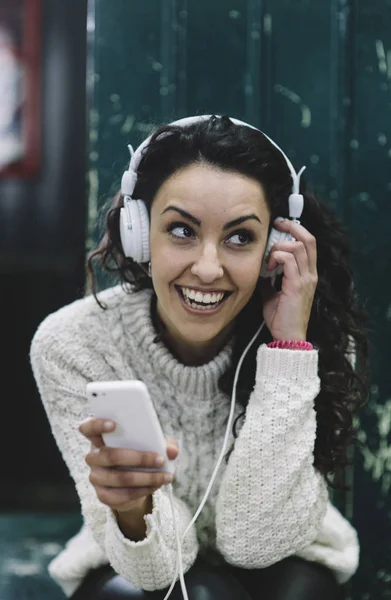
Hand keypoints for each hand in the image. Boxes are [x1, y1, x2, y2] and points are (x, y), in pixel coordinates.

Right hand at [79, 418, 178, 512]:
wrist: (134, 483)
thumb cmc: (140, 454)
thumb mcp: (151, 444)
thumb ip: (163, 442)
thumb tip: (172, 451)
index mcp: (100, 437)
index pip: (88, 427)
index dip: (97, 425)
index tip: (114, 425)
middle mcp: (93, 456)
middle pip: (110, 455)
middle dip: (139, 458)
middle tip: (161, 459)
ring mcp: (96, 477)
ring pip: (119, 477)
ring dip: (146, 478)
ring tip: (165, 476)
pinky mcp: (102, 495)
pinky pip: (122, 495)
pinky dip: (142, 490)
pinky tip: (155, 486)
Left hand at [259, 218, 317, 340]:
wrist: (287, 337)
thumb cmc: (281, 318)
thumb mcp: (272, 293)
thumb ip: (269, 279)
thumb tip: (258, 268)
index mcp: (307, 274)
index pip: (308, 243)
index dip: (296, 230)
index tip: (280, 225)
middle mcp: (310, 274)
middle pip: (308, 239)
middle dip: (291, 227)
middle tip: (276, 224)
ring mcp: (306, 279)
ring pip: (297, 246)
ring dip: (279, 247)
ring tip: (269, 260)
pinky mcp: (297, 285)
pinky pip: (289, 259)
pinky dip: (276, 257)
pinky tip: (269, 267)